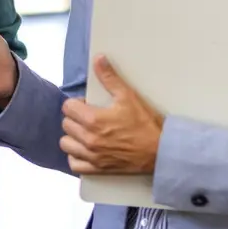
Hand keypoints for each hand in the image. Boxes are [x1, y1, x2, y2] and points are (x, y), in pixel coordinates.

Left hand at [60, 56, 163, 174]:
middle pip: (66, 124)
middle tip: (89, 117)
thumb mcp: (128, 96)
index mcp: (93, 120)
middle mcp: (88, 139)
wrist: (161, 151)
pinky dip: (76, 157)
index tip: (88, 105)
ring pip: (66, 144)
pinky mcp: (96, 169)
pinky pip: (74, 164)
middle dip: (75, 118)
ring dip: (73, 137)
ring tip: (86, 133)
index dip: (77, 103)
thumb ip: (109, 78)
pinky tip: (85, 150)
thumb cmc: (146, 124)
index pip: (67, 107)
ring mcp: (91, 155)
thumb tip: (98, 59)